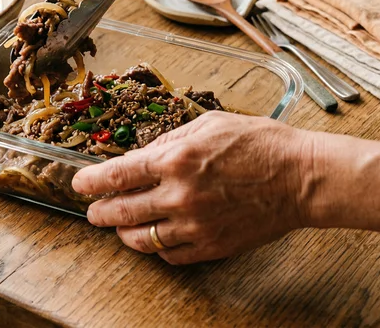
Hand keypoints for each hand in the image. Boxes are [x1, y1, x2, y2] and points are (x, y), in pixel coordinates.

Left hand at [71, 111, 314, 263]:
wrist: (301, 178)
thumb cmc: (261, 144)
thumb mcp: (209, 124)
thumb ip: (169, 140)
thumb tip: (141, 154)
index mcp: (175, 160)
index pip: (117, 175)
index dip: (90, 182)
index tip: (79, 184)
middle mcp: (179, 195)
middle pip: (120, 211)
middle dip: (99, 212)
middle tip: (92, 212)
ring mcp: (195, 226)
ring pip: (141, 239)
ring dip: (124, 233)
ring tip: (121, 226)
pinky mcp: (212, 246)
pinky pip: (171, 255)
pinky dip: (158, 248)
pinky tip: (156, 237)